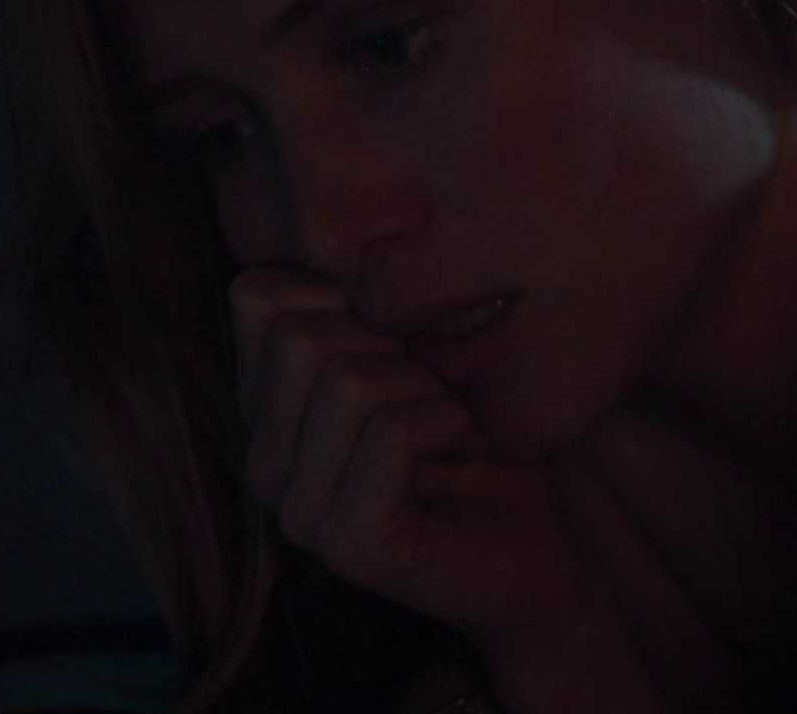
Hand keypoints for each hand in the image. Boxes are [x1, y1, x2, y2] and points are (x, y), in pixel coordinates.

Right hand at [229, 263, 595, 642]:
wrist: (542, 541)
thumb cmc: (476, 434)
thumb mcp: (408, 348)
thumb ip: (354, 306)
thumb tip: (339, 248)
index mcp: (265, 407)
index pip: (254, 295)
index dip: (340, 288)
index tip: (395, 330)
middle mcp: (264, 463)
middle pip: (300, 336)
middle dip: (390, 341)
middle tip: (431, 385)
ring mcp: (300, 513)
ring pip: (348, 385)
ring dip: (427, 389)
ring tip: (449, 420)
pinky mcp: (351, 547)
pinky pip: (390, 436)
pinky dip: (448, 423)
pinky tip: (465, 445)